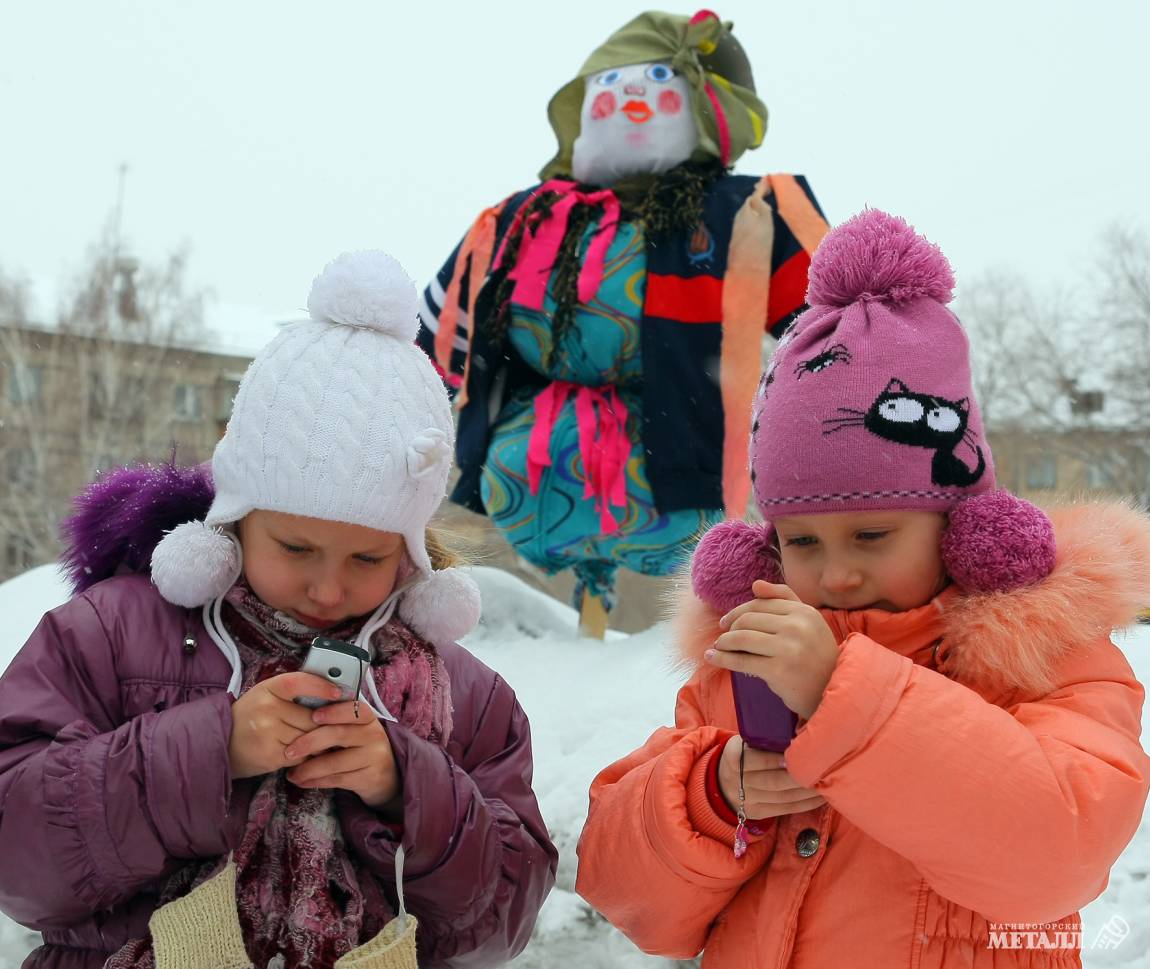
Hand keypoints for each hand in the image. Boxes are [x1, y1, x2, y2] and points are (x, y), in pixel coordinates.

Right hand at [228, 672, 341, 779]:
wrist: (220, 744)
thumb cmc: (250, 716)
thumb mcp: (266, 695)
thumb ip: (293, 693)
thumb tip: (332, 696)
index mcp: (267, 689)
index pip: (299, 682)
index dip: (321, 686)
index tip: (338, 693)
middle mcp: (267, 709)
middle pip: (312, 716)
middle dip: (324, 724)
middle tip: (333, 725)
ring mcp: (268, 733)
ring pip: (309, 737)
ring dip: (317, 742)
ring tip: (317, 741)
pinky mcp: (270, 755)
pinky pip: (302, 755)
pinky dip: (306, 755)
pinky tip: (302, 752)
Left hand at [284, 701, 401, 812]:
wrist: (387, 776)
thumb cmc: (360, 747)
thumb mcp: (355, 730)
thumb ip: (336, 722)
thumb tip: (299, 715)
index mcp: (368, 718)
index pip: (353, 709)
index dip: (333, 712)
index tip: (312, 716)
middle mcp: (374, 735)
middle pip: (339, 735)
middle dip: (309, 743)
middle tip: (289, 751)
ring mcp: (374, 757)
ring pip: (334, 762)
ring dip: (308, 769)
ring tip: (292, 773)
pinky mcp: (369, 778)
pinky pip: (337, 779)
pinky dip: (315, 781)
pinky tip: (302, 781)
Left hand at [706, 580, 838, 719]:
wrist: (831, 689)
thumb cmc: (816, 654)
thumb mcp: (808, 622)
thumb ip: (785, 599)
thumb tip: (755, 584)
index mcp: (803, 612)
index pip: (760, 604)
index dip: (738, 612)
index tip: (727, 622)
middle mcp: (797, 626)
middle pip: (748, 619)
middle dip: (730, 628)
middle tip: (722, 638)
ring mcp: (788, 648)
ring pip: (742, 638)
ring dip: (723, 642)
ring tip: (717, 647)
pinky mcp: (778, 670)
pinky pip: (741, 661)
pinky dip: (722, 658)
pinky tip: (712, 658)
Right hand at [718, 736, 824, 820]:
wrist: (723, 781)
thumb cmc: (744, 753)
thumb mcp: (745, 741)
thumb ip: (765, 739)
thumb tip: (801, 731)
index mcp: (733, 757)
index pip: (756, 760)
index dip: (776, 759)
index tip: (797, 754)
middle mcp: (738, 781)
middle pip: (772, 781)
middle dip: (798, 777)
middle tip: (820, 769)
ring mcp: (748, 800)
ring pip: (783, 797)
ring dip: (807, 792)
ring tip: (826, 782)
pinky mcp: (759, 813)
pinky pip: (786, 809)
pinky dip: (806, 804)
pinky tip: (821, 797)